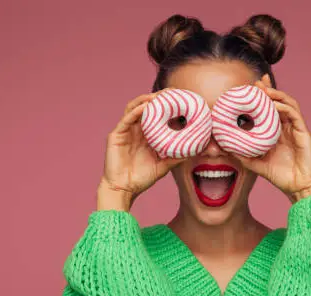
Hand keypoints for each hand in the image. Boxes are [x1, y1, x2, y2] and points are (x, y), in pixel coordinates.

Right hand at [98, 89, 185, 210]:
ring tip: (160, 96)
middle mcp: (135, 129)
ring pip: (135, 107)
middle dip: (159, 97)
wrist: (123, 190)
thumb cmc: (141, 179)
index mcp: (146, 135)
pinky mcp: (116, 135)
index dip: (168, 105)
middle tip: (174, 92)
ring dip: (147, 99)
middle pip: (146, 106)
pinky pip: (127, 119)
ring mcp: (125, 131)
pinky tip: (147, 106)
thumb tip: (194, 150)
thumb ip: (176, 157)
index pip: (157, 114)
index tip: (182, 99)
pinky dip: (137, 110)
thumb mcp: (164, 166)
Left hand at [232, 80, 310, 202]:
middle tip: (256, 82)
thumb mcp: (257, 164)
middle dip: (268, 89)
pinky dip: (284, 107)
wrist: (299, 188)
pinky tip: (274, 104)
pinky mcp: (304, 133)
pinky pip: (294, 114)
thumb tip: (226, 149)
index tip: (249, 89)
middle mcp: (287, 128)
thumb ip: (243, 156)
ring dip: (276, 94)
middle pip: (279, 101)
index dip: (262, 97)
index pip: (269, 109)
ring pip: (288, 104)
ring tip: (264, 89)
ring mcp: (297, 129)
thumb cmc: (281, 177)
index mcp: (278, 132)